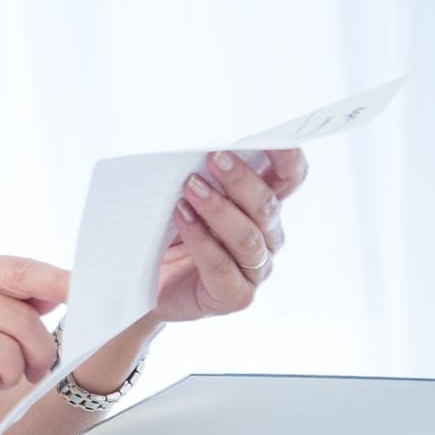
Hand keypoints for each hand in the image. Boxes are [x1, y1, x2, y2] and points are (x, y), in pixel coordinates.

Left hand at [155, 148, 308, 323]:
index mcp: (261, 208)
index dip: (288, 159)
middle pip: (267, 206)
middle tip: (213, 158)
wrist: (145, 284)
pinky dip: (201, 240)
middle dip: (241, 180)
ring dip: (218, 208)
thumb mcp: (184, 199)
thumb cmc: (168, 236)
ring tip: (189, 188)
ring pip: (247, 237)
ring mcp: (254, 270)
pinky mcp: (234, 295)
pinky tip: (182, 218)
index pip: (288, 179)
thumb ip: (200, 178)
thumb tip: (197, 153)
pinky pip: (222, 265)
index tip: (277, 139)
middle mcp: (266, 238)